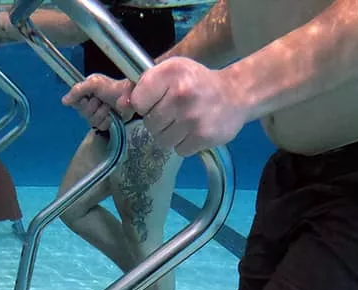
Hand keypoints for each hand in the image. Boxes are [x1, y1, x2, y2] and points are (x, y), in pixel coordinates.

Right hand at [61, 74, 135, 130]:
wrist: (129, 96)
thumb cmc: (113, 87)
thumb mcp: (94, 83)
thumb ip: (78, 90)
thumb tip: (64, 101)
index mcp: (85, 93)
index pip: (73, 102)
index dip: (80, 102)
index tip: (87, 98)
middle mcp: (89, 103)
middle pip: (82, 113)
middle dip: (92, 107)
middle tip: (100, 100)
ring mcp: (97, 114)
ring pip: (91, 121)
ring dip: (101, 113)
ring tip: (108, 106)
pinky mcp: (106, 122)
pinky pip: (100, 126)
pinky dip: (106, 121)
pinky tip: (111, 115)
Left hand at [129, 57, 247, 155]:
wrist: (235, 94)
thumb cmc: (196, 83)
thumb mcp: (170, 73)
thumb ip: (142, 86)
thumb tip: (122, 105)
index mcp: (170, 73)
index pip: (138, 101)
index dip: (145, 104)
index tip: (157, 100)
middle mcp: (181, 94)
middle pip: (150, 124)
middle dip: (159, 121)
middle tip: (175, 112)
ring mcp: (192, 118)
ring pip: (162, 140)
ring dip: (171, 134)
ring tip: (184, 121)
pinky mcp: (203, 136)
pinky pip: (179, 150)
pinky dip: (185, 144)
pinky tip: (194, 130)